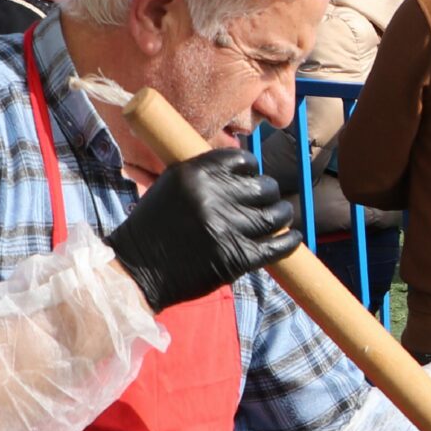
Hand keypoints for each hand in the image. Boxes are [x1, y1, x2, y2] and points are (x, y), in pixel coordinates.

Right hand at [104, 148, 298, 312]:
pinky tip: (292, 238)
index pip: (242, 161)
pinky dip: (290, 242)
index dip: (252, 170)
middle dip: (269, 193)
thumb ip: (204, 176)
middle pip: (264, 187)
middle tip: (268, 200)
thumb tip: (245, 171)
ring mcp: (226, 228)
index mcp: (194, 174)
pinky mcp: (237, 257)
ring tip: (281, 216)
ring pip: (275, 215)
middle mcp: (212, 197)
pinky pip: (277, 246)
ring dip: (283, 215)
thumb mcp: (171, 187)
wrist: (137, 270)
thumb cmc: (154, 228)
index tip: (253, 178)